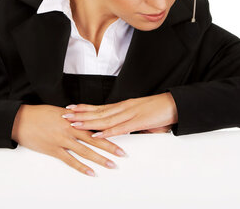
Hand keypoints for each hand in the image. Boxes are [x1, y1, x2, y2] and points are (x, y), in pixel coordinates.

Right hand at [11, 104, 126, 176]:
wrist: (20, 120)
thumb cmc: (38, 114)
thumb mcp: (58, 112)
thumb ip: (72, 117)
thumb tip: (83, 118)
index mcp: (72, 119)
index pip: (94, 125)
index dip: (108, 130)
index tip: (120, 133)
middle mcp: (70, 129)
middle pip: (94, 139)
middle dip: (109, 147)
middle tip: (122, 153)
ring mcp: (62, 140)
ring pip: (85, 151)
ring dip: (99, 159)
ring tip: (111, 164)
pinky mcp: (53, 150)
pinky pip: (70, 160)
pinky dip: (81, 167)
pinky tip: (91, 172)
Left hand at [61, 92, 177, 138]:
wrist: (175, 104)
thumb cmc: (159, 110)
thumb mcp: (141, 117)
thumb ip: (130, 123)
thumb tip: (123, 130)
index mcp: (124, 106)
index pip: (100, 107)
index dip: (85, 107)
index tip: (71, 108)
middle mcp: (124, 107)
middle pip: (98, 111)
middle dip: (80, 113)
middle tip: (65, 114)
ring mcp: (130, 114)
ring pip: (105, 119)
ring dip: (88, 122)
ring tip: (74, 123)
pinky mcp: (138, 122)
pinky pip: (119, 128)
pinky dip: (106, 132)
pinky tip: (96, 134)